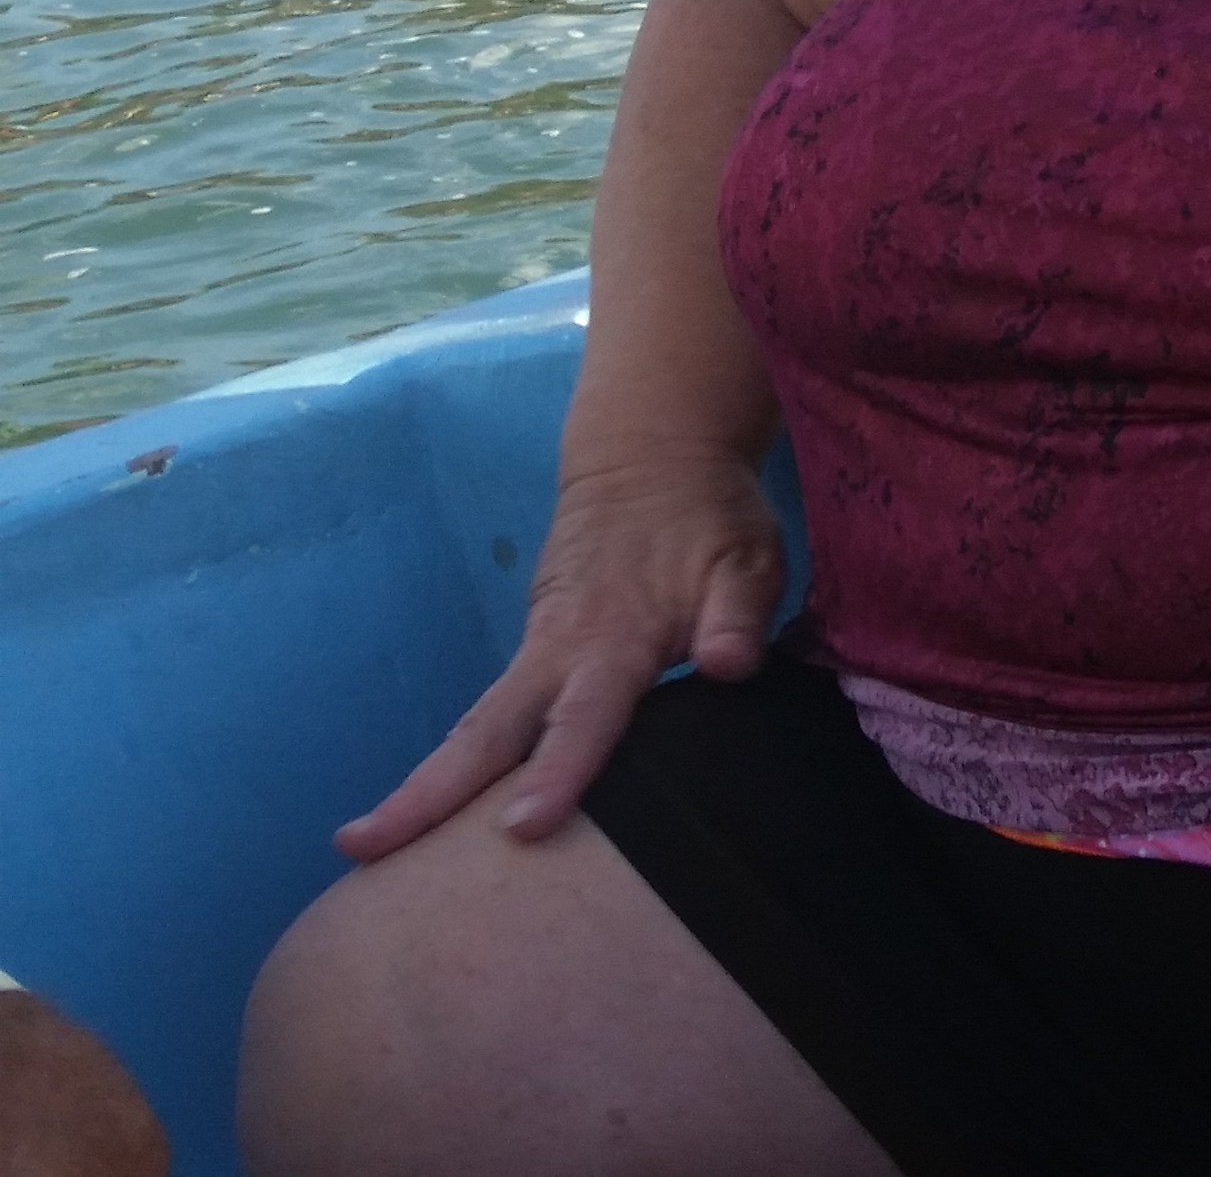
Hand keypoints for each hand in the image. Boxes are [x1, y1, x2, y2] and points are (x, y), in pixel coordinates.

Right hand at [336, 445, 780, 860]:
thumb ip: (738, 615)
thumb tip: (727, 665)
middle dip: (428, 795)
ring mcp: (536, 651)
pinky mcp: (532, 653)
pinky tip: (427, 815)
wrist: (651, 460)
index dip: (558, 771)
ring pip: (475, 729)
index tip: (522, 828)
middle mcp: (559, 651)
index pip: (587, 715)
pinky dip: (454, 766)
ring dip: (422, 787)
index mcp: (618, 636)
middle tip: (364, 851)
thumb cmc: (708, 519)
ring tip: (365, 848)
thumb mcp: (746, 558)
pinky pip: (489, 720)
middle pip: (488, 733)